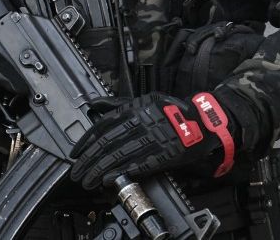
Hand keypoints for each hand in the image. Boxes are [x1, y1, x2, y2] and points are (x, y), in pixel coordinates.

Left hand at [70, 92, 237, 190]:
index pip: (104, 125)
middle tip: (78, 172)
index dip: (86, 140)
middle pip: (108, 142)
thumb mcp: (146, 100)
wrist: (203, 121)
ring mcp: (153, 138)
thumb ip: (119, 104)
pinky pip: (139, 163)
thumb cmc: (173, 112)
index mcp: (136, 108)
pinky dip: (122, 171)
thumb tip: (94, 105)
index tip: (76, 153)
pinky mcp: (164, 153)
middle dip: (89, 159)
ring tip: (88, 180)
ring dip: (100, 169)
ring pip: (119, 155)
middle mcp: (142, 121)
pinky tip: (109, 178)